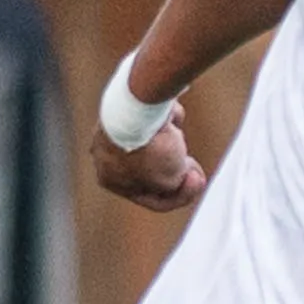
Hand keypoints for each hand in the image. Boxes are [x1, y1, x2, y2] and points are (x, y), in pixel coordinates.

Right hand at [91, 100, 207, 212]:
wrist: (140, 104)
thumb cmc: (152, 149)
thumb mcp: (169, 183)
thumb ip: (174, 187)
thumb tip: (178, 172)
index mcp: (110, 180)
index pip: (153, 199)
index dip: (182, 195)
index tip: (197, 181)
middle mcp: (107, 156)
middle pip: (154, 172)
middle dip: (178, 169)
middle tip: (193, 165)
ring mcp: (116, 131)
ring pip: (157, 146)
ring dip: (174, 144)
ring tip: (175, 136)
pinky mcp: (130, 108)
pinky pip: (158, 122)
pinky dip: (169, 121)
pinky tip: (170, 117)